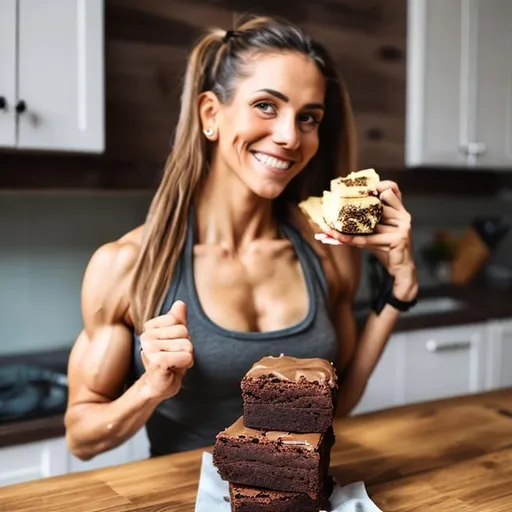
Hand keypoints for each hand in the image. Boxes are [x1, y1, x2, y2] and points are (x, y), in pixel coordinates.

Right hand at [139, 300, 193, 401]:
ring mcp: (149, 349)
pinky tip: (173, 370)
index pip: (179, 321)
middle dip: (186, 347)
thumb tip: (180, 303)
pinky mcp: (156, 362)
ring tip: (173, 364)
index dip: (183, 336)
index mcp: (150, 327)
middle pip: (184, 332)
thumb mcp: (176, 338)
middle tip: (175, 358)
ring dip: (186, 357)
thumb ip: (178, 320)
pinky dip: (185, 364)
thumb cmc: (170, 361)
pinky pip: (185, 356)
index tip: (173, 347)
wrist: (159, 387)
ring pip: (187, 345)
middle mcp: (146, 336)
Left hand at [315, 180, 417, 299]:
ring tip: (326, 231)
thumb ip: (366, 221)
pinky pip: (369, 238)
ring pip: (368, 223)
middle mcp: (403, 215)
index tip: (368, 188)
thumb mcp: (376, 232)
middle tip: (332, 211)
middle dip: (352, 209)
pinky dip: (351, 240)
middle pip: (376, 206)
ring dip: (344, 229)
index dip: (382, 185)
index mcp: (399, 210)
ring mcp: (403, 226)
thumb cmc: (387, 248)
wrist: (401, 269)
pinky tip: (337, 239)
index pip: (393, 189)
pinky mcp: (398, 238)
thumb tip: (337, 219)